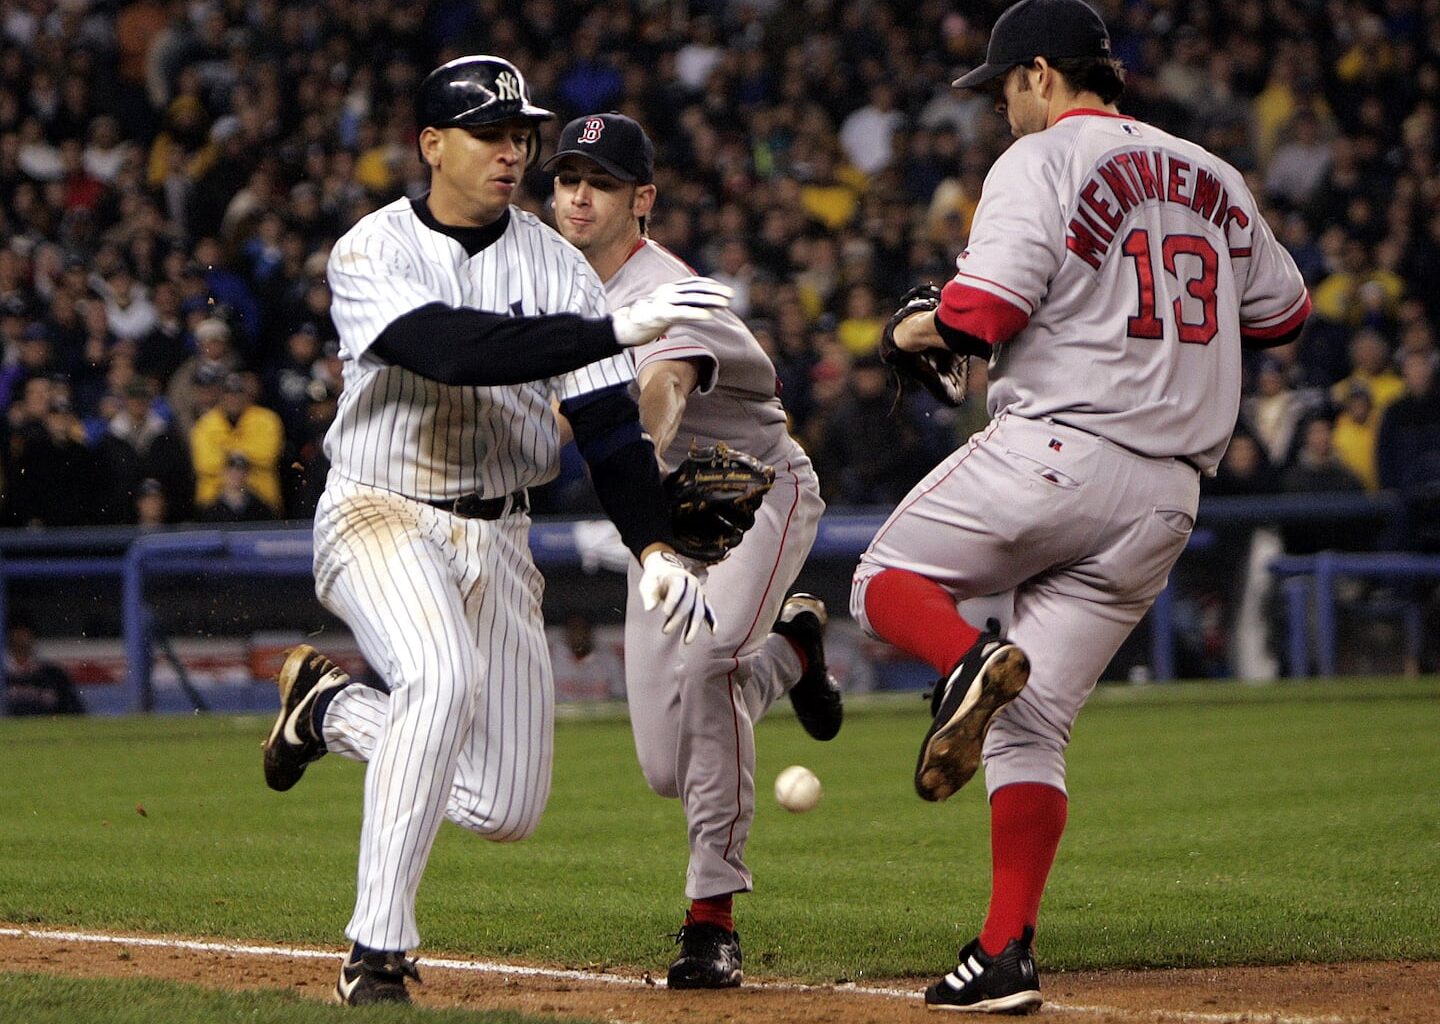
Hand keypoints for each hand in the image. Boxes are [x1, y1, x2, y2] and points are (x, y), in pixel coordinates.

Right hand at [611, 277, 732, 347]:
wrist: (623, 327)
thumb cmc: (643, 320)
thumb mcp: (662, 309)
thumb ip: (677, 306)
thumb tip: (695, 309)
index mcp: (668, 290)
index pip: (693, 284)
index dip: (710, 285)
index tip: (723, 290)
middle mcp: (667, 292)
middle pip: (695, 289)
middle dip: (715, 291)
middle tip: (730, 295)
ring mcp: (663, 302)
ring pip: (691, 298)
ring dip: (710, 300)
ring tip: (725, 303)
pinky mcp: (660, 314)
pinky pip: (682, 312)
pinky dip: (697, 313)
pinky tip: (709, 315)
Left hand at [638, 549, 716, 642]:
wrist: (665, 568)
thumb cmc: (654, 579)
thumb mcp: (647, 583)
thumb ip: (648, 595)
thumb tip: (649, 609)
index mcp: (678, 575)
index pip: (678, 588)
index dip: (673, 600)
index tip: (665, 613)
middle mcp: (691, 582)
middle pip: (689, 601)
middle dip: (678, 618)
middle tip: (665, 631)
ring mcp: (699, 591)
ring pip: (700, 609)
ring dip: (694, 626)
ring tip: (687, 641)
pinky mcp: (702, 598)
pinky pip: (708, 610)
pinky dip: (711, 620)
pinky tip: (712, 632)